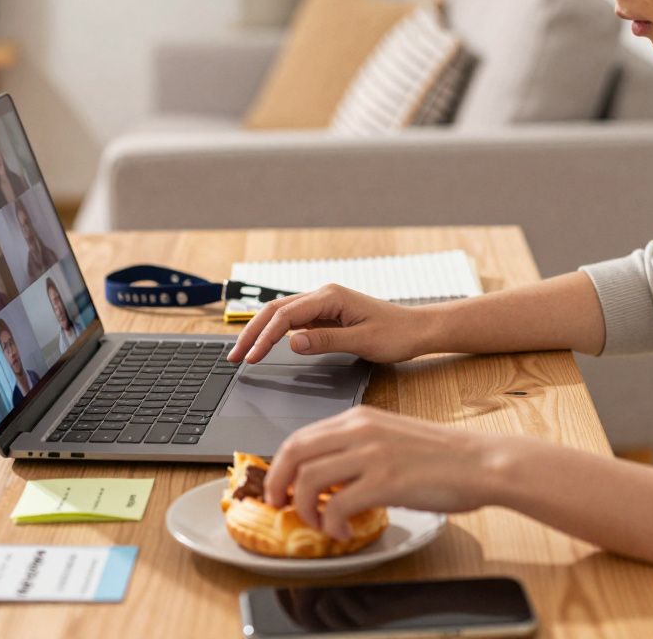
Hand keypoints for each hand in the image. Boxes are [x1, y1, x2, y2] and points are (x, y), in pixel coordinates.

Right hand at [226, 284, 432, 363]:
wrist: (417, 329)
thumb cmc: (397, 334)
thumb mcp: (362, 341)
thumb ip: (325, 341)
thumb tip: (292, 343)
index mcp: (330, 296)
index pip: (286, 316)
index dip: (264, 337)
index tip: (251, 357)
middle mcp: (323, 295)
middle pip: (276, 311)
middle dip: (252, 332)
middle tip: (235, 356)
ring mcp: (323, 304)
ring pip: (281, 315)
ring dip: (260, 332)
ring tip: (243, 352)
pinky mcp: (325, 315)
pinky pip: (293, 321)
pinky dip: (274, 333)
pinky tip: (264, 346)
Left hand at [264, 406, 495, 539]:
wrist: (483, 463)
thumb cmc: (444, 457)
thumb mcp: (391, 438)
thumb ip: (357, 449)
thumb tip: (327, 476)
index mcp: (360, 418)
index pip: (301, 437)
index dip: (281, 466)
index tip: (279, 486)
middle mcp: (360, 430)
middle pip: (294, 453)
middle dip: (277, 484)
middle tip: (280, 506)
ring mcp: (372, 454)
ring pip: (309, 479)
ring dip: (305, 508)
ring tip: (319, 523)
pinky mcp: (385, 481)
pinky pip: (337, 505)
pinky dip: (332, 523)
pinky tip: (344, 530)